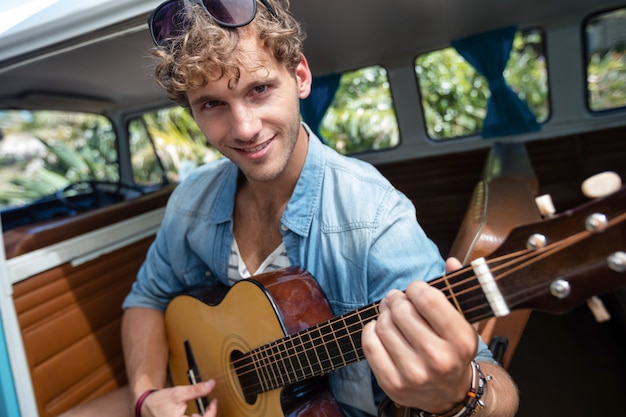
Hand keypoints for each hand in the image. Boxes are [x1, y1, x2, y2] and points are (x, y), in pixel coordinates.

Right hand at [141, 381, 217, 416]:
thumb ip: (196, 390)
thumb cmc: (159, 401)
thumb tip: (211, 384)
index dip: (212, 412)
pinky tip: (194, 415)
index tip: (214, 402)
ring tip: (201, 411)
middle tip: (210, 406)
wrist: (146, 406)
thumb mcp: (178, 393)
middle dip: (208, 415)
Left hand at [362, 257, 476, 413]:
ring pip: (383, 325)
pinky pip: (369, 343)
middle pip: (402, 311)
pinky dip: (371, 330)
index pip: (428, 299)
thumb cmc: (454, 350)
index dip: (416, 288)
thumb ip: (458, 290)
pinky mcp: (391, 383)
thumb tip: (451, 262)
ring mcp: (413, 374)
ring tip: (391, 314)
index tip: (416, 290)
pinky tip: (381, 329)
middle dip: (397, 299)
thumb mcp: (465, 321)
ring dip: (384, 314)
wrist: (449, 395)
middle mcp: (439, 360)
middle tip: (399, 300)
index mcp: (461, 341)